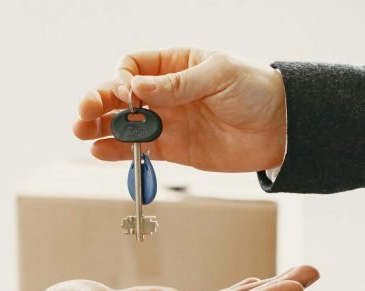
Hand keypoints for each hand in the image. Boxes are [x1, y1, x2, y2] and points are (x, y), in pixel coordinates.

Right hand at [73, 48, 286, 172]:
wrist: (282, 128)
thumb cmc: (256, 90)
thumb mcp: (219, 76)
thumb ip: (178, 84)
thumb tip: (137, 86)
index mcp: (176, 64)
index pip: (133, 66)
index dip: (122, 78)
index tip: (126, 92)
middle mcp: (167, 92)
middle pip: (121, 95)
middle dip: (99, 102)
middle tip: (83, 113)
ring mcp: (169, 121)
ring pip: (125, 124)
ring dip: (101, 127)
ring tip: (82, 132)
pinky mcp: (175, 149)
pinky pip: (140, 150)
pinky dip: (119, 151)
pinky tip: (100, 151)